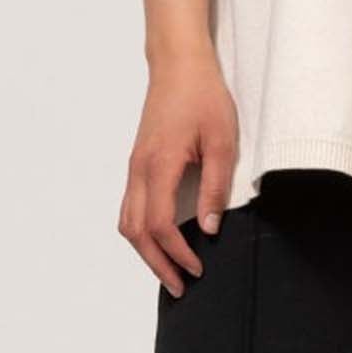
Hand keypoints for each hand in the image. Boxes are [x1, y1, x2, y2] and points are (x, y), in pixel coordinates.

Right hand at [121, 50, 238, 294]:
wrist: (178, 65)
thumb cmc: (203, 96)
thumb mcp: (223, 140)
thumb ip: (216, 186)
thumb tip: (209, 228)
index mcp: (159, 164)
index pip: (161, 225)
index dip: (178, 253)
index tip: (198, 269)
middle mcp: (139, 170)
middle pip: (136, 232)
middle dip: (157, 264)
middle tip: (181, 287)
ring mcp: (134, 167)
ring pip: (128, 222)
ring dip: (146, 251)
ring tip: (170, 271)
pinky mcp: (137, 163)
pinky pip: (131, 208)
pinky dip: (142, 232)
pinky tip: (161, 241)